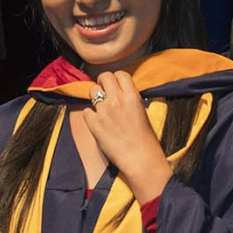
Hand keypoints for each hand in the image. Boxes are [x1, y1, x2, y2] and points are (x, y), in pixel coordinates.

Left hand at [83, 71, 172, 200]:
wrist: (140, 158)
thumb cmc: (146, 140)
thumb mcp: (143, 112)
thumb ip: (131, 100)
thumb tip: (122, 95)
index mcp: (132, 96)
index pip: (120, 74)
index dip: (117, 78)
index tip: (116, 84)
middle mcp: (117, 100)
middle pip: (104, 76)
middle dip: (103, 82)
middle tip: (104, 90)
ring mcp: (104, 111)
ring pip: (92, 90)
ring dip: (95, 97)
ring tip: (100, 107)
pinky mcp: (94, 124)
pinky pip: (86, 110)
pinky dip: (90, 114)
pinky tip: (97, 121)